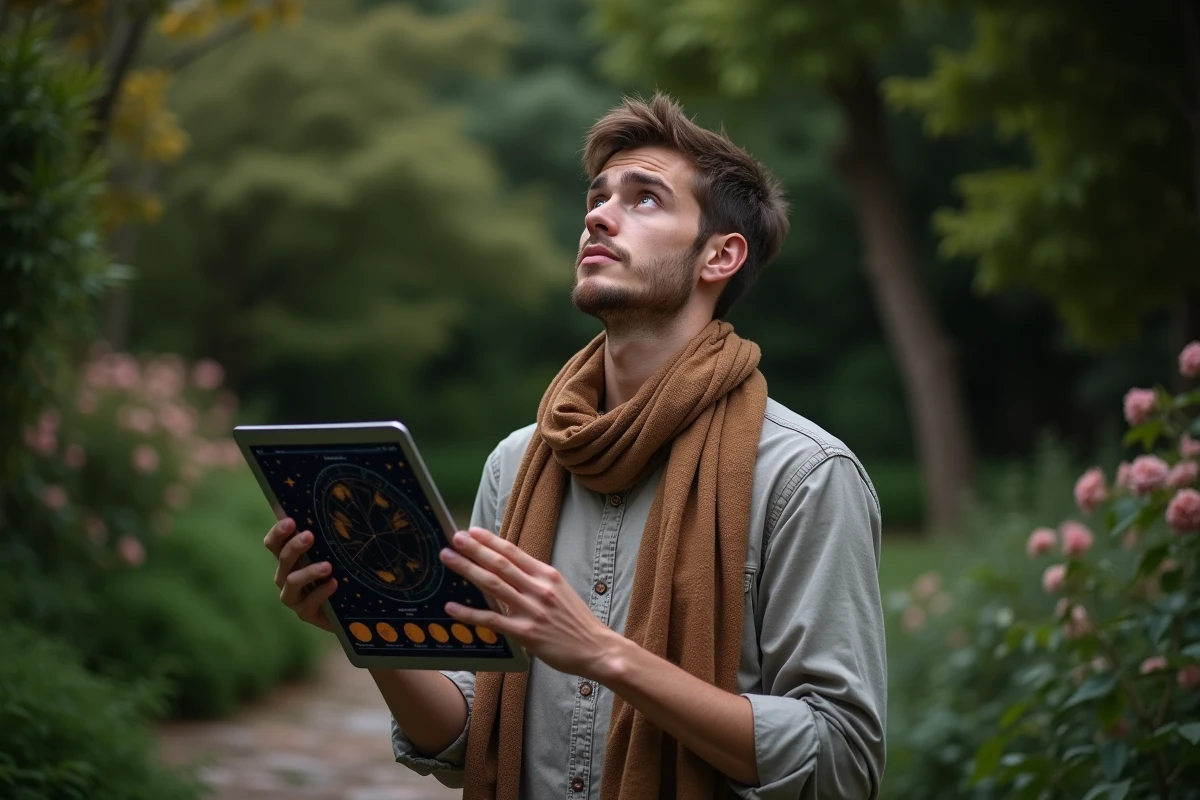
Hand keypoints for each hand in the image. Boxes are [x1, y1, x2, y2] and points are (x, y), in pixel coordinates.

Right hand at [264, 517, 336, 631]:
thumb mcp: (332, 555)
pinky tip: (334, 584)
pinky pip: (309, 602)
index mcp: (289, 559)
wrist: (348, 611)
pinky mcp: (305, 613)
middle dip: (294, 547)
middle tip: (309, 536)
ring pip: (292, 581)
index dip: (278, 532)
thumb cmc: (338, 575)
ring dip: (308, 572)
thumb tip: (336, 512)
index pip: (275, 543)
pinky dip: (321, 592)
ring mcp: (293, 596)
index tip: (290, 521)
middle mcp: (286, 576)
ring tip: (327, 566)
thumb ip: (327, 540)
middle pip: (282, 558)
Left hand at [439, 527, 620, 679]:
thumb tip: (508, 568)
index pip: (513, 552)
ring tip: (449, 559)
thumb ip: (535, 579)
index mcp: (547, 575)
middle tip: (454, 538)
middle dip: (474, 549)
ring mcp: (532, 610)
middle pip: (500, 564)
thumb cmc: (576, 621)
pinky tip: (452, 608)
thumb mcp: (560, 590)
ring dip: (468, 570)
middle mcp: (539, 588)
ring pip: (493, 585)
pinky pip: (492, 619)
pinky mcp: (526, 632)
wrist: (595, 648)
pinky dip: (470, 613)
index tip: (472, 531)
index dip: (491, 540)